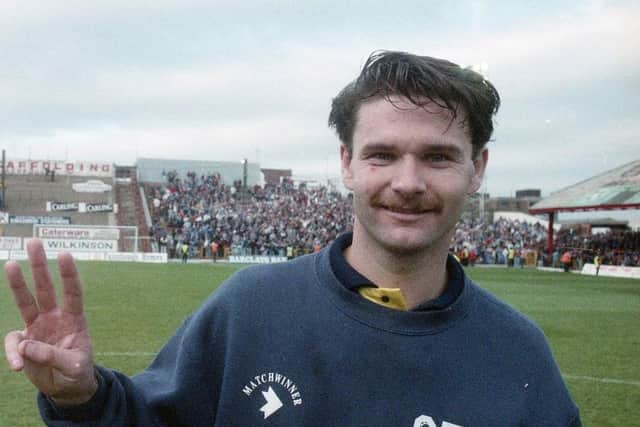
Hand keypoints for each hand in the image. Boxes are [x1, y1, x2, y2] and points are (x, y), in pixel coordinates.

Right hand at [4, 239, 96, 404]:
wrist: (67, 388)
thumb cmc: (77, 371)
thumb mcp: (74, 366)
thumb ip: (53, 357)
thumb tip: (25, 347)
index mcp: (74, 319)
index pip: (73, 292)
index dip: (69, 274)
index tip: (65, 254)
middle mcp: (55, 317)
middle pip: (46, 287)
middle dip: (40, 265)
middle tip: (34, 241)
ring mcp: (37, 327)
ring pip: (25, 301)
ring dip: (17, 283)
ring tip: (10, 263)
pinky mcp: (24, 342)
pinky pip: (13, 342)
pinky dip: (12, 353)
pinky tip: (18, 367)